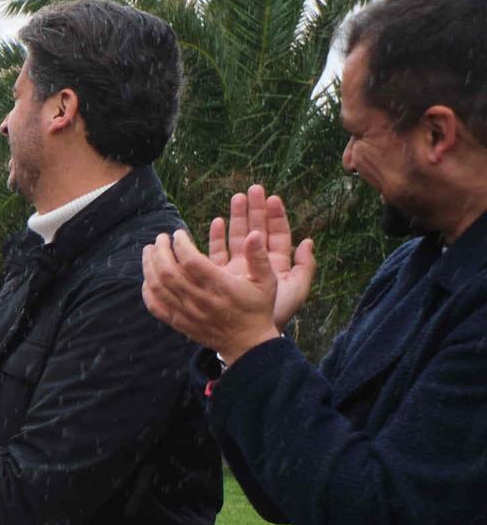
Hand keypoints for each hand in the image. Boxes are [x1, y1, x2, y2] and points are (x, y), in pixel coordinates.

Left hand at [141, 227, 281, 361]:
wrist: (248, 344)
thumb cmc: (257, 309)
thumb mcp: (267, 281)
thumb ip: (259, 257)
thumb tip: (254, 233)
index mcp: (220, 287)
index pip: (191, 261)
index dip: (180, 244)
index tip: (178, 234)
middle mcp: (200, 300)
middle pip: (168, 272)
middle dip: (160, 251)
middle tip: (160, 238)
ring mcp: (187, 313)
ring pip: (158, 287)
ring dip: (149, 266)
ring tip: (149, 251)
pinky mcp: (179, 323)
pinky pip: (156, 307)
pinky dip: (148, 291)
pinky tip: (148, 278)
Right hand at [208, 185, 314, 329]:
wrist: (251, 336)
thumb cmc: (275, 314)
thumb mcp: (297, 289)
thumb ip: (305, 266)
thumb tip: (308, 241)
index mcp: (277, 265)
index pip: (278, 234)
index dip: (276, 216)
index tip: (273, 198)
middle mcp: (257, 264)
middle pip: (257, 230)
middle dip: (255, 209)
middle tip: (253, 188)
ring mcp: (238, 269)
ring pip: (238, 238)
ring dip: (237, 217)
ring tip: (236, 198)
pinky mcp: (220, 275)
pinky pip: (217, 252)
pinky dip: (217, 237)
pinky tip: (216, 222)